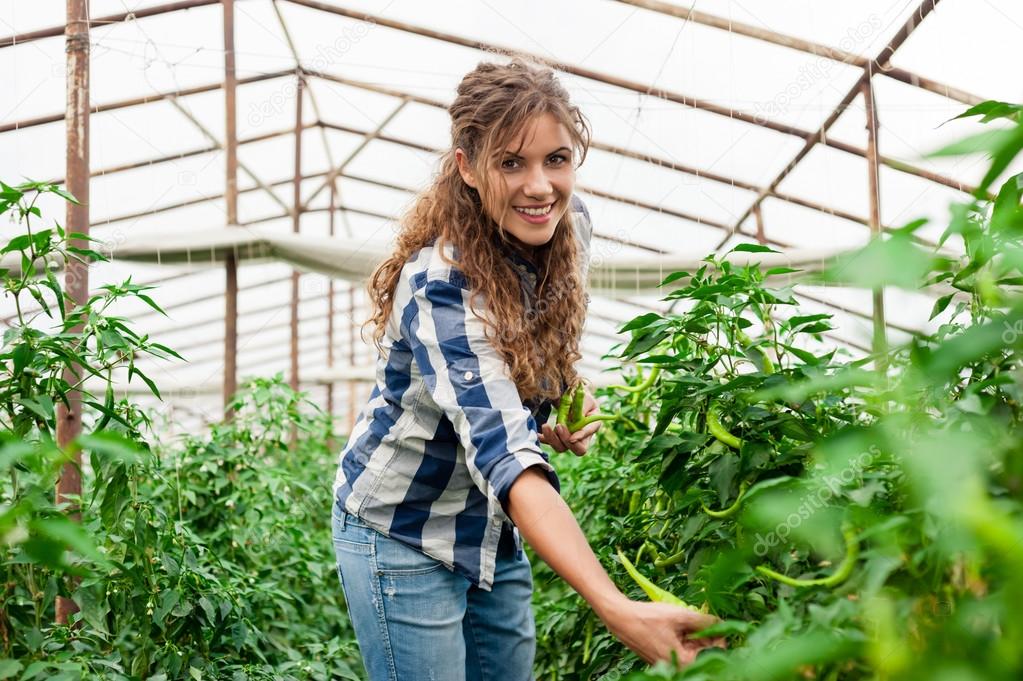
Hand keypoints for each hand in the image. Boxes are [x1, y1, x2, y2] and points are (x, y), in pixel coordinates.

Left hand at [539, 386, 601, 455]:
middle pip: (577, 449)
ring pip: (562, 448)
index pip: (589, 434)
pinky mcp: (557, 436)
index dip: (581, 436)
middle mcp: (582, 435)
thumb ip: (581, 408)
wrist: (569, 395)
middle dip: (567, 440)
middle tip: (559, 426)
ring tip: (546, 426)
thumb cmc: (580, 395)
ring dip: (553, 439)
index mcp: (592, 424)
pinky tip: (539, 434)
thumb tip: (574, 420)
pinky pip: (550, 442)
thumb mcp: (584, 398)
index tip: (572, 436)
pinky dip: (544, 439)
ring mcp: (569, 437)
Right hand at [598, 599, 725, 665]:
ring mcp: (667, 665)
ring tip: (684, 621)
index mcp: (684, 663)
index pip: (713, 656)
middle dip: (704, 636)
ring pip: (690, 652)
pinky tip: (675, 626)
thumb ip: (704, 621)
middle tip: (699, 619)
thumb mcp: (680, 616)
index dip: (718, 639)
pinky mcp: (661, 659)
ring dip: (692, 637)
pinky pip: (678, 651)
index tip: (716, 623)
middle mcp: (676, 669)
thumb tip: (721, 623)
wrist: (621, 618)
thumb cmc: (649, 618)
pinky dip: (681, 639)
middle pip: (701, 655)